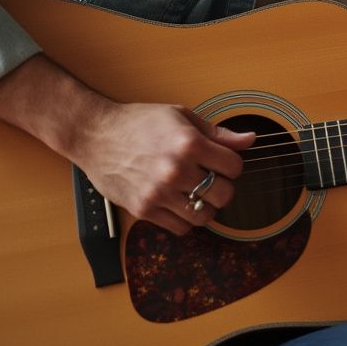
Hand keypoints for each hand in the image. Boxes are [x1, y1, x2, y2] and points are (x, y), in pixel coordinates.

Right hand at [72, 102, 254, 235]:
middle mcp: (176, 170)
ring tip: (195, 193)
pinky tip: (178, 203)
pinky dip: (185, 220)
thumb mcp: (181, 117)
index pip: (234, 167)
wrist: (96, 135)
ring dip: (205, 207)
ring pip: (204, 216)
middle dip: (223, 188)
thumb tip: (250, 140)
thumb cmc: (139, 122)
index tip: (221, 162)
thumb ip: (218, 133)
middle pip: (224, 195)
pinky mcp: (144, 209)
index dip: (231, 165)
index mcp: (189, 144)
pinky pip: (181, 228)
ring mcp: (159, 193)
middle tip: (211, 180)